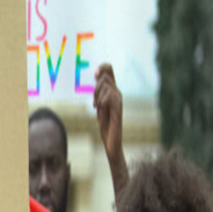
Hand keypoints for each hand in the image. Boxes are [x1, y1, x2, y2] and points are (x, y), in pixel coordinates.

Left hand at [92, 63, 127, 198]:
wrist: (111, 143)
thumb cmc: (105, 126)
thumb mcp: (100, 107)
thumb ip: (99, 93)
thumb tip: (97, 77)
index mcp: (113, 92)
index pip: (110, 70)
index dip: (103, 68)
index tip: (95, 74)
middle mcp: (117, 94)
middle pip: (105, 77)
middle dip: (95, 87)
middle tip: (94, 102)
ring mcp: (119, 101)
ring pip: (106, 86)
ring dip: (97, 95)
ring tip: (96, 107)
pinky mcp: (118, 110)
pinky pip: (109, 97)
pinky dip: (101, 101)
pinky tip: (98, 108)